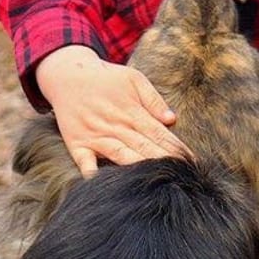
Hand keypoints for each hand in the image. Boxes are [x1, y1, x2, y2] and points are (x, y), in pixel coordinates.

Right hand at [36, 46, 188, 176]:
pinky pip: (85, 162)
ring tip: (156, 180)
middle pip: (145, 147)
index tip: (192, 162)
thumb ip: (153, 99)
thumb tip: (172, 119)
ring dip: (138, 167)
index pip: (159, 133)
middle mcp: (115, 125)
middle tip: (183, 176)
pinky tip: (102, 183)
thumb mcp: (133, 79)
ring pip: (121, 155)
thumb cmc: (106, 79)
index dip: (176, 148)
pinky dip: (92, 173)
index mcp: (132, 111)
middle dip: (165, 161)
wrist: (67, 75)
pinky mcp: (77, 143)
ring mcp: (96, 135)